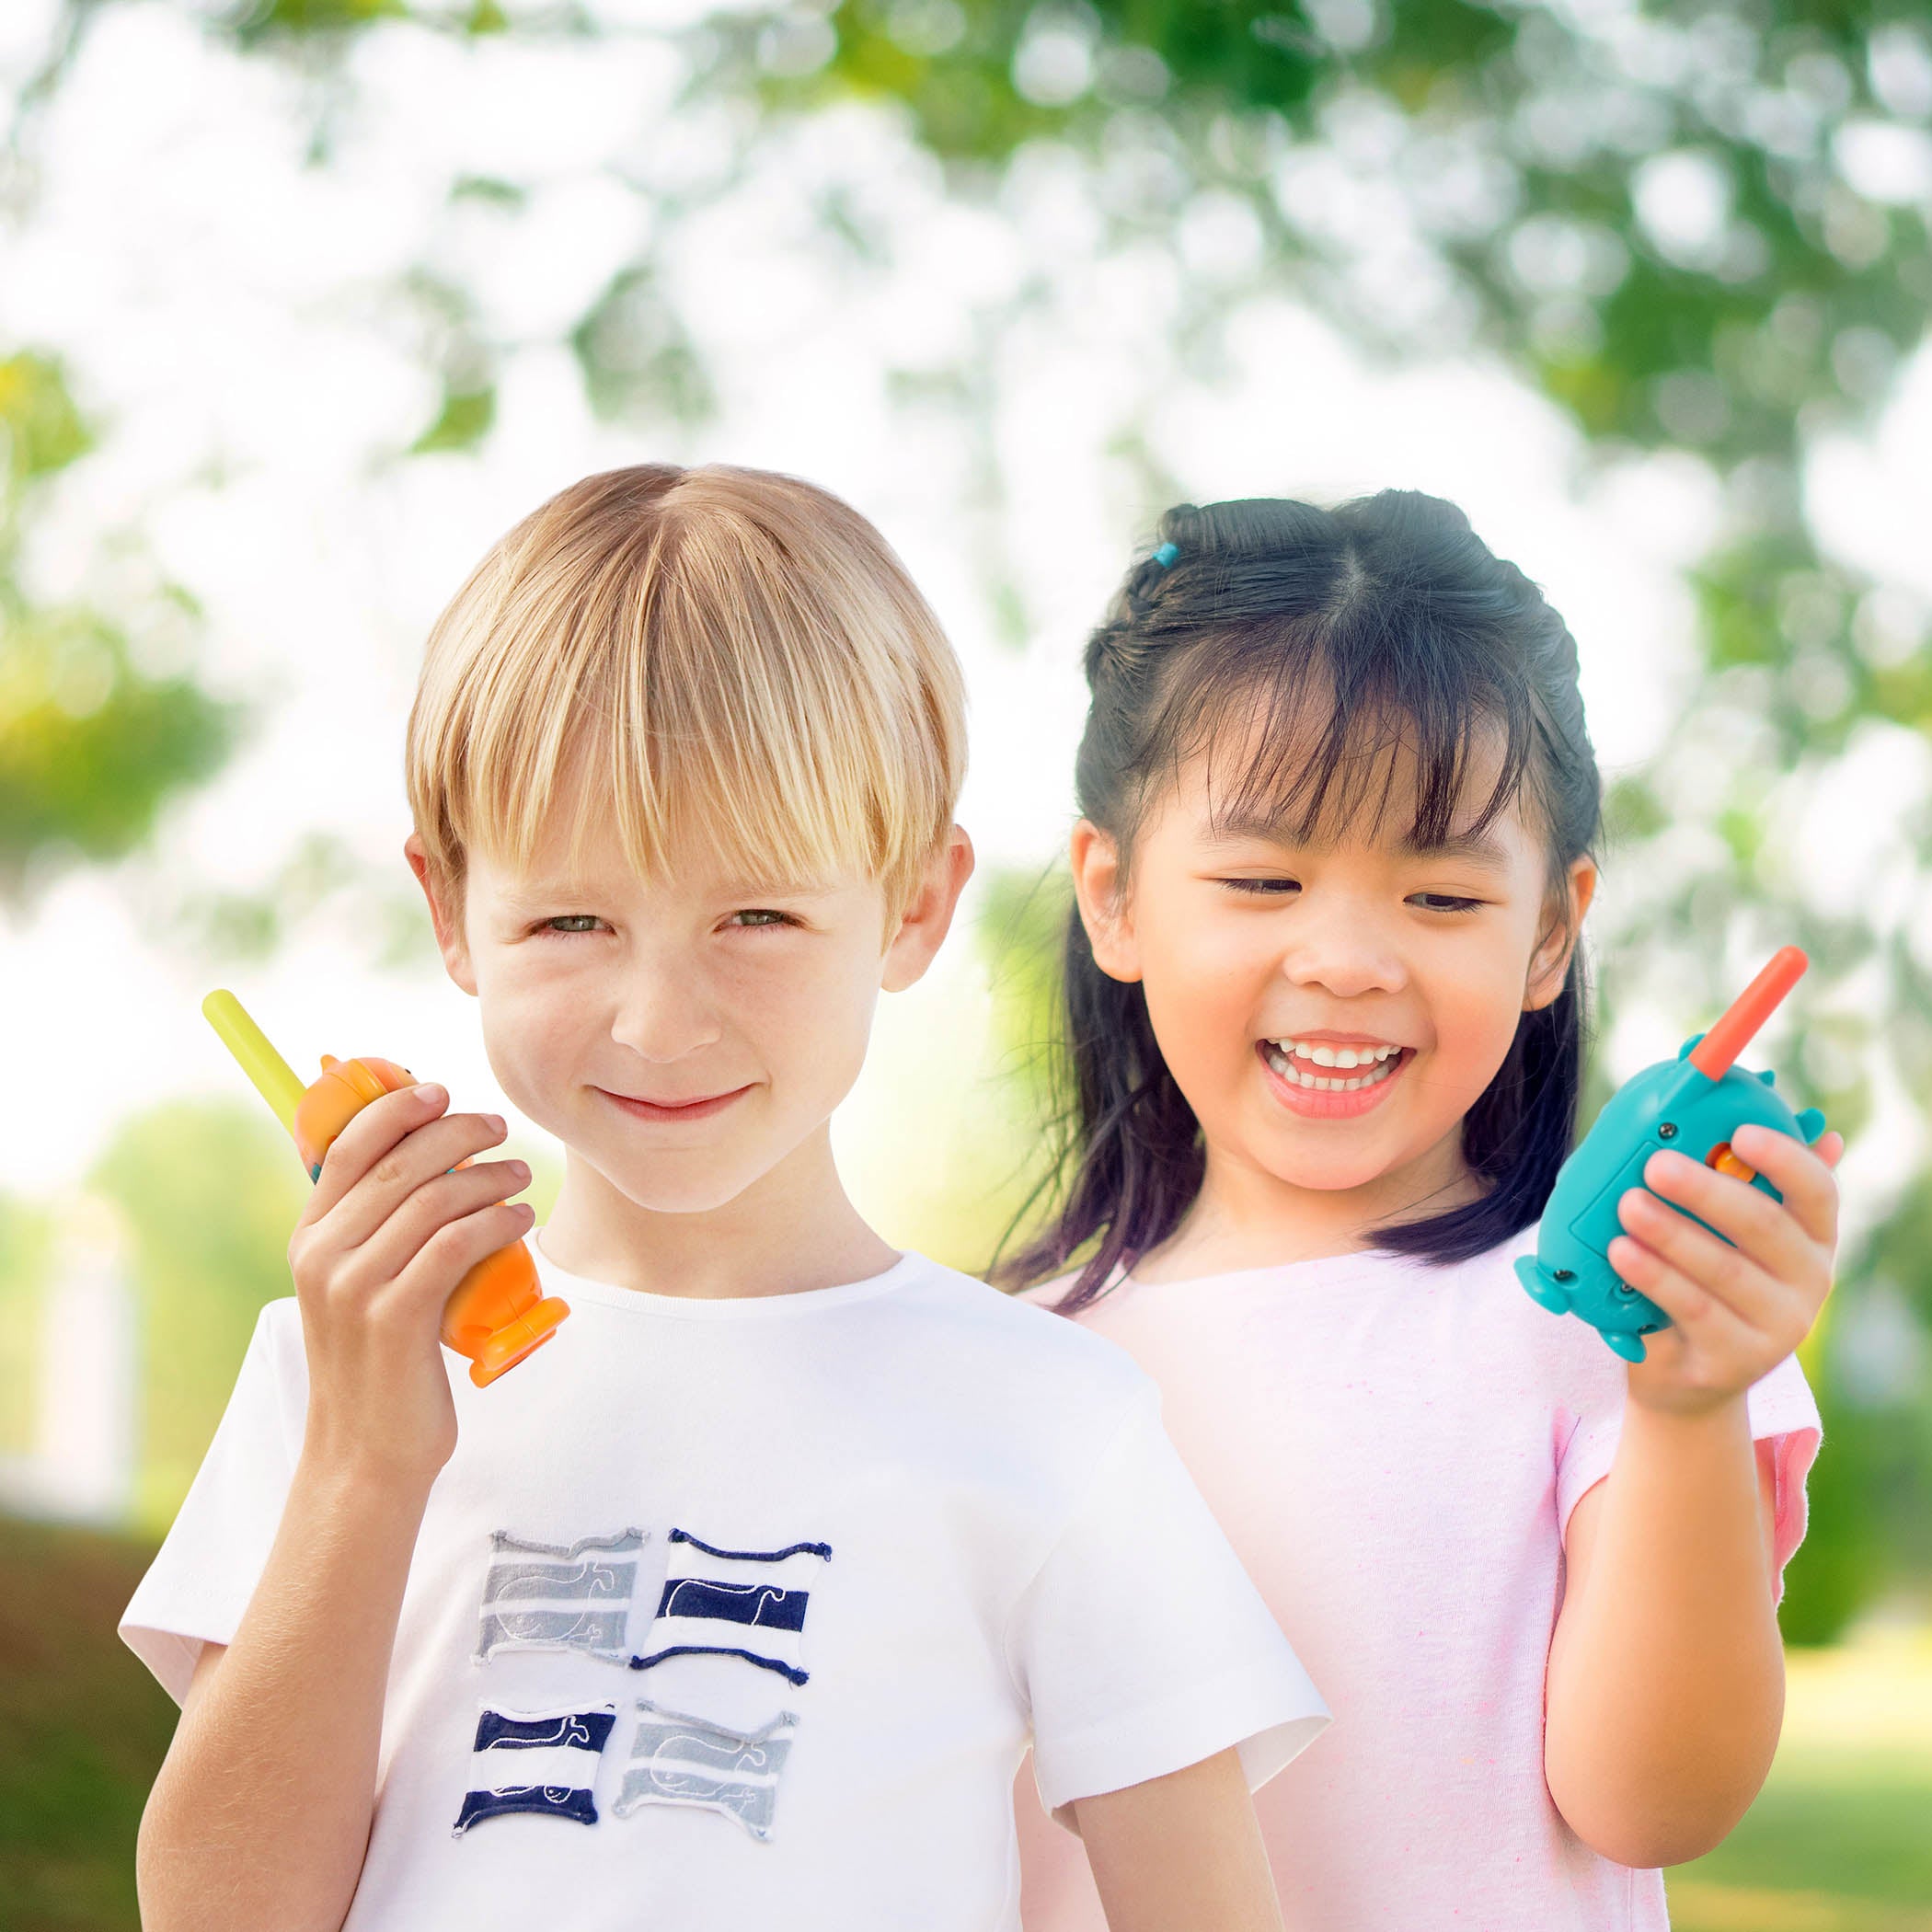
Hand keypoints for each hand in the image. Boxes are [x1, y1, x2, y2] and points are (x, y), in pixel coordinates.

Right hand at [287, 1082, 534, 1481]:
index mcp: (310, 1238)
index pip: (347, 1147)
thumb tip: (430, 1163)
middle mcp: (323, 1256)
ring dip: (489, 1177)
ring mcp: (356, 1287)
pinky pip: (455, 1244)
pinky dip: (496, 1221)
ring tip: (522, 1177)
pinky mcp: (396, 1317)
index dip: (395, 1109)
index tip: (440, 1091)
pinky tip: (521, 1217)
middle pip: (400, 1165)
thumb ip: (377, 1232)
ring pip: (435, 1200)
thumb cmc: (380, 1362)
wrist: (365, 1451)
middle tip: (499, 1128)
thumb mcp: (360, 1288)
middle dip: (457, 1133)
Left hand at [1610, 1122, 1842, 1415]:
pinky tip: (1622, 1253)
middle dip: (1706, 1191)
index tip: (1738, 1133)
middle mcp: (1809, 1280)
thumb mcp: (1722, 1235)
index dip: (1784, 1159)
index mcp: (1811, 1236)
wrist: (1688, 1375)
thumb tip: (1755, 1114)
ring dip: (1672, 1233)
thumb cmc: (1703, 1281)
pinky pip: (1693, 1310)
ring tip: (1628, 1204)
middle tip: (1656, 1164)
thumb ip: (1734, 1181)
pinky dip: (1655, 1277)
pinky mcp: (1738, 1360)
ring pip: (1724, 1270)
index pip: (1817, 1191)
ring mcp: (1779, 1326)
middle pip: (1763, 1226)